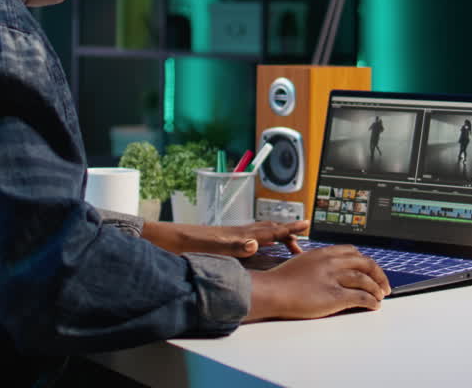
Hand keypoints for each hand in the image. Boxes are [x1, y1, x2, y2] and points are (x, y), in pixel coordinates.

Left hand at [141, 220, 307, 256]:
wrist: (165, 239)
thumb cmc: (185, 243)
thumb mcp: (211, 247)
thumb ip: (233, 245)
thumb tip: (256, 243)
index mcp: (239, 235)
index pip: (270, 231)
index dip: (288, 229)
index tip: (306, 224)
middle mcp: (236, 233)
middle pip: (268, 230)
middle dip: (287, 233)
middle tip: (302, 240)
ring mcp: (229, 235)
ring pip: (259, 233)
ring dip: (275, 236)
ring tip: (286, 240)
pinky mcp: (221, 240)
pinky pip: (248, 238)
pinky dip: (260, 239)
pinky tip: (257, 244)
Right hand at [245, 245, 390, 320]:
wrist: (270, 291)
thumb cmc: (279, 281)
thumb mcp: (300, 263)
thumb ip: (316, 265)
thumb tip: (324, 273)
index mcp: (323, 253)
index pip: (352, 251)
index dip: (365, 261)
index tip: (369, 268)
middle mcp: (330, 262)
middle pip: (364, 263)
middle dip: (378, 274)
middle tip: (384, 284)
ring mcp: (333, 278)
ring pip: (365, 279)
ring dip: (377, 288)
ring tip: (381, 296)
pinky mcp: (333, 296)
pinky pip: (360, 297)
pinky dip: (371, 301)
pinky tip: (374, 305)